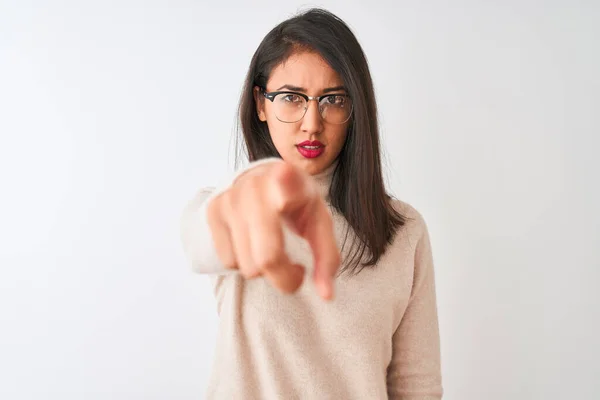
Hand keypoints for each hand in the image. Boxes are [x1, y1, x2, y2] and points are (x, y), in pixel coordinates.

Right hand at [206, 161, 339, 299]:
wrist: (262, 177)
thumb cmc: (297, 204)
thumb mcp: (319, 222)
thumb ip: (327, 258)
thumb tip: (326, 296)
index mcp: (290, 181)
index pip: (284, 181)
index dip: (284, 182)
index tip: (284, 174)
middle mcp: (256, 187)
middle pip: (267, 257)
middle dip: (284, 277)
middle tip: (296, 270)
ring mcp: (230, 199)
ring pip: (247, 267)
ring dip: (263, 270)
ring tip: (273, 250)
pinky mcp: (212, 210)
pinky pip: (228, 262)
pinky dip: (244, 262)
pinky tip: (253, 244)